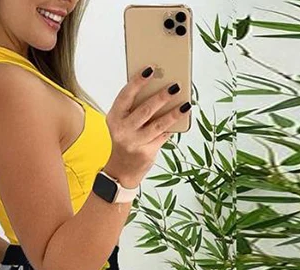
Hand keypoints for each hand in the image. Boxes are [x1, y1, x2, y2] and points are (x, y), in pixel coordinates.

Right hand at [102, 65, 189, 187]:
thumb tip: (159, 86)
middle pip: (145, 110)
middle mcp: (123, 130)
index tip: (150, 69)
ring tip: (185, 104)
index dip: (137, 82)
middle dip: (161, 97)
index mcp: (114, 117)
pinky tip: (182, 118)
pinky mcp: (146, 153)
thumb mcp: (122, 122)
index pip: (125, 95)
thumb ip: (135, 106)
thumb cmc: (125, 138)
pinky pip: (163, 136)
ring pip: (158, 125)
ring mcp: (134, 143)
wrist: (122, 169)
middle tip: (175, 86)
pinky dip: (173, 127)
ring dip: (173, 113)